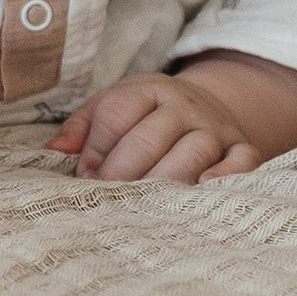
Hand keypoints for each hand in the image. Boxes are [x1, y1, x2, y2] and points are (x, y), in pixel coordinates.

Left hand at [47, 49, 296, 182]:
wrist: (210, 109)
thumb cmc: (149, 117)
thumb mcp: (115, 106)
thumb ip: (83, 127)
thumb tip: (53, 152)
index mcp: (149, 90)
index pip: (118, 112)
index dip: (96, 147)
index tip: (84, 176)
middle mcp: (185, 107)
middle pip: (151, 136)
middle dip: (123, 170)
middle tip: (106, 197)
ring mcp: (216, 130)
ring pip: (192, 153)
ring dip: (164, 180)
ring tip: (141, 205)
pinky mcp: (243, 151)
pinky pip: (240, 164)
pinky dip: (224, 178)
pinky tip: (201, 192)